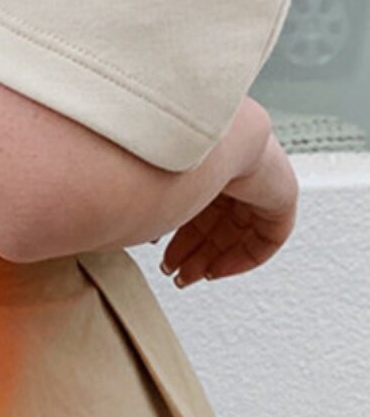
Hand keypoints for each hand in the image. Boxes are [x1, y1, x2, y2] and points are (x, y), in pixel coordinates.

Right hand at [158, 124, 297, 286]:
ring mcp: (260, 179)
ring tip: (189, 276)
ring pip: (238, 232)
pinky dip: (243, 259)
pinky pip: (267, 237)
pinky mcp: (282, 195)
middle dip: (191, 251)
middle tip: (174, 271)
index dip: (176, 231)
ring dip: (211, 259)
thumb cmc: (176, 151)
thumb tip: (134, 226)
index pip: (194, 200)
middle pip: (215, 220)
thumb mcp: (155, 183)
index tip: (160, 251)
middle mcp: (234, 163)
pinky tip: (218, 270)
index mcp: (207, 154)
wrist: (213, 139)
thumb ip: (149, 204)